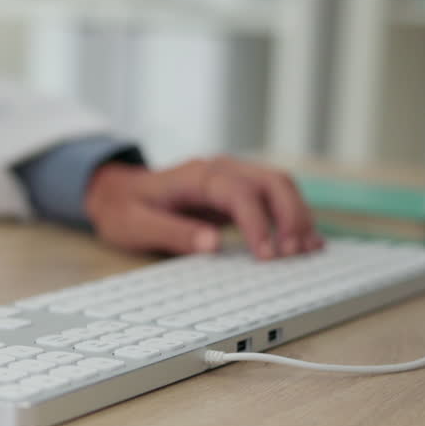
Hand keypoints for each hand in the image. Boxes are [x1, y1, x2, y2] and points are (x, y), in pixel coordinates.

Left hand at [84, 156, 321, 258]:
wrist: (117, 191)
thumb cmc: (126, 209)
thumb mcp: (137, 225)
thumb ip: (174, 233)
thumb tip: (213, 244)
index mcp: (196, 175)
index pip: (240, 193)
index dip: (258, 224)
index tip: (267, 256)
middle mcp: (221, 169)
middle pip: (272, 181)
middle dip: (290, 216)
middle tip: (293, 255)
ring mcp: (233, 176)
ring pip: (281, 185)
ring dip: (298, 216)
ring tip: (307, 251)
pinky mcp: (240, 190)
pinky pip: (276, 196)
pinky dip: (294, 216)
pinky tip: (306, 241)